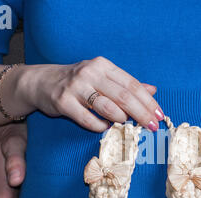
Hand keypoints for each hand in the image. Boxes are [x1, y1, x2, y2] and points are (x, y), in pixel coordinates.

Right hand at [15, 56, 161, 131]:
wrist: (40, 82)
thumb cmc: (78, 82)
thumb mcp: (102, 77)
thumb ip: (126, 84)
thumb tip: (152, 90)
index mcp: (103, 66)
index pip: (131, 84)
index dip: (148, 101)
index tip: (159, 115)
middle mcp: (90, 73)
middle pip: (123, 96)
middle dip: (141, 113)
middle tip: (152, 126)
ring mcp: (75, 87)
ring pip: (106, 107)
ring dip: (121, 119)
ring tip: (128, 125)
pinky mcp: (63, 102)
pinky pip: (87, 119)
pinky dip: (100, 126)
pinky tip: (106, 128)